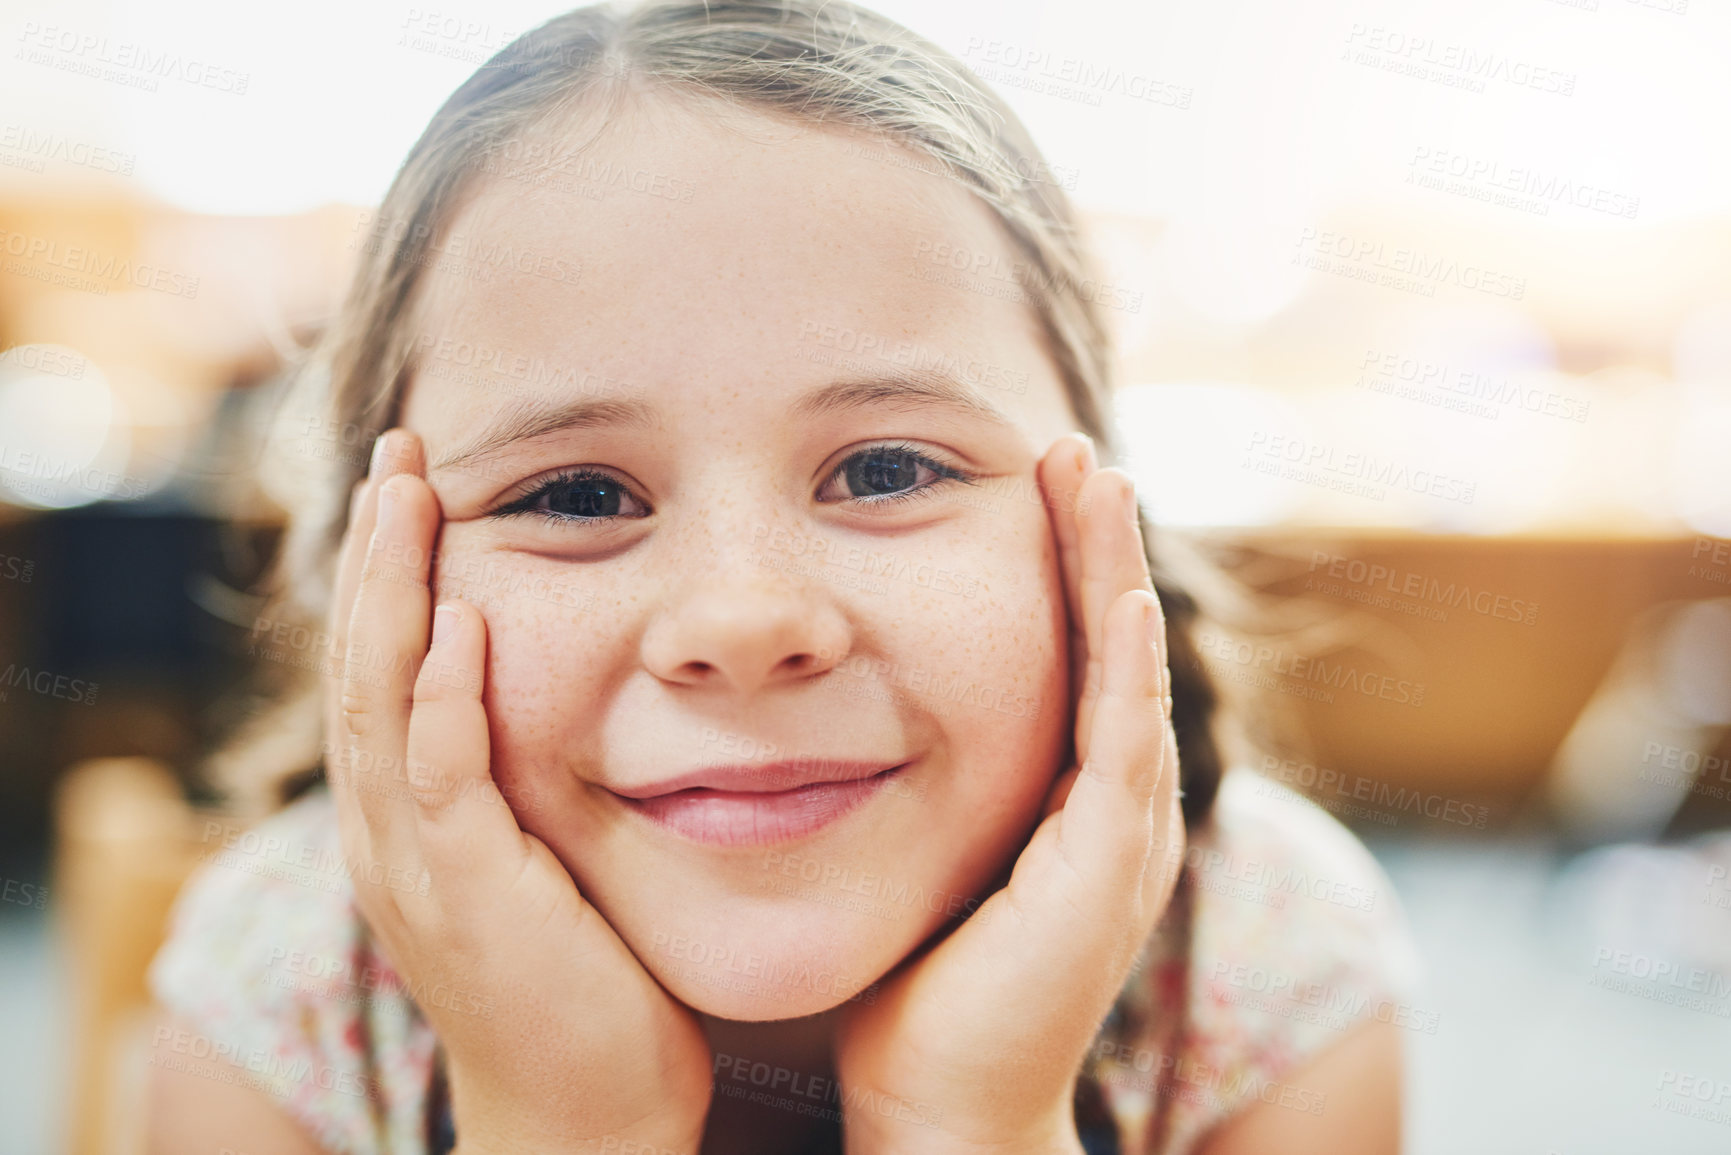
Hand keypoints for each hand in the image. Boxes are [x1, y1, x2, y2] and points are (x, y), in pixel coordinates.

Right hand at [324, 429, 712, 1153]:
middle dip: (377, 553)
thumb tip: (575, 688)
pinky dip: (445, 698)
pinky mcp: (469, 899)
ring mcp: (417, 867)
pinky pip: (444, 780)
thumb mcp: (548, 856)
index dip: (390, 573)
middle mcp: (391, 833)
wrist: (586, 1114)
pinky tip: (462, 623)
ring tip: (409, 493)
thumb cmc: (586, 980)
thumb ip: (536, 774)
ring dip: (393, 593)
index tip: (416, 484)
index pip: (384, 669)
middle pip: (363, 664)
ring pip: (382, 702)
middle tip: (400, 451)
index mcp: (409, 817)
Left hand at [832, 435, 1185, 1153]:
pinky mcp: (1107, 869)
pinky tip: (1118, 596)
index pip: (1069, 655)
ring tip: (1096, 481)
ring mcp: (1119, 837)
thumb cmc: (912, 991)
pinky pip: (1124, 746)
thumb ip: (894, 785)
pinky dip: (1123, 666)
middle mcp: (1108, 808)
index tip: (1029, 483)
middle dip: (1095, 545)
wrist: (939, 1104)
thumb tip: (812, 720)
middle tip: (1070, 452)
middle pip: (1111, 645)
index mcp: (1064, 802)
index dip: (1059, 567)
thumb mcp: (909, 853)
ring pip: (1127, 673)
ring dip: (1115, 575)